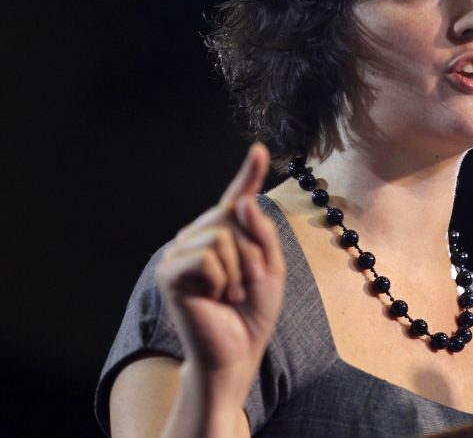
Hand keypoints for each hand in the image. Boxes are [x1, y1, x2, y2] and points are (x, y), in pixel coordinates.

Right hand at [156, 143, 285, 400]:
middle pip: (232, 215)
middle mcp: (197, 237)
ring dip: (237, 269)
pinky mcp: (171, 272)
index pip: (236, 199)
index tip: (260, 150)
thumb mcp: (271, 267)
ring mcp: (181, 253)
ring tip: (230, 294)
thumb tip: (243, 201)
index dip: (248, 174)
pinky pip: (207, 256)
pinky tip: (214, 298)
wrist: (237, 351)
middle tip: (245, 285)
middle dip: (252, 252)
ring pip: (221, 235)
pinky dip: (221, 279)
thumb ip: (262, 232)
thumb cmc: (253, 311)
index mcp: (223, 235)